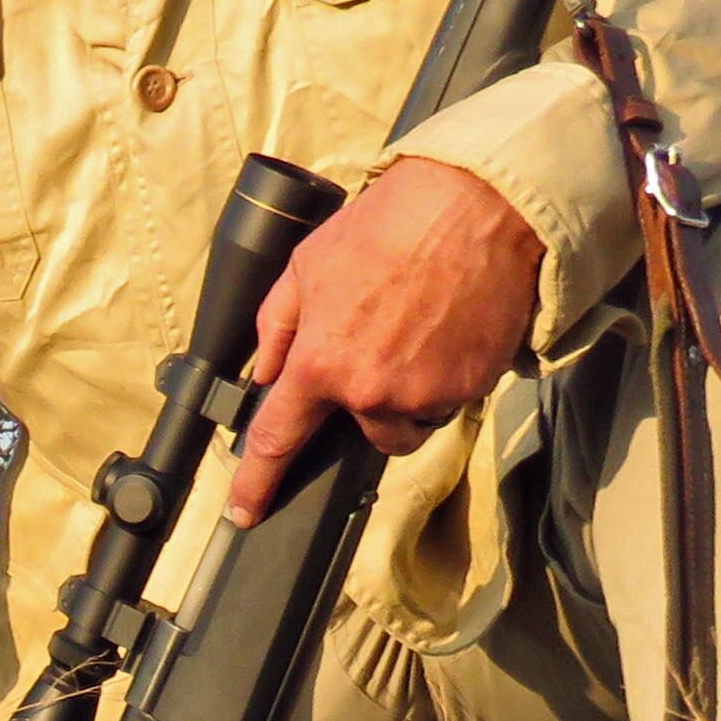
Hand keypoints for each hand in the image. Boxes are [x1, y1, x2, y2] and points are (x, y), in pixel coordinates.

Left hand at [226, 159, 543, 522]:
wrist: (475, 207)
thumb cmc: (387, 227)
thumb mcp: (305, 265)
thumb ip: (278, 326)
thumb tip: (264, 374)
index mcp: (321, 364)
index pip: (279, 439)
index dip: (257, 482)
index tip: (245, 513)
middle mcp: (372, 392)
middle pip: (365, 434)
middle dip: (368, 404)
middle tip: (382, 345)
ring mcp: (427, 394)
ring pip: (412, 418)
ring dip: (410, 392)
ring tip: (419, 329)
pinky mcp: (473, 387)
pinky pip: (452, 398)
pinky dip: (448, 373)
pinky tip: (449, 326)